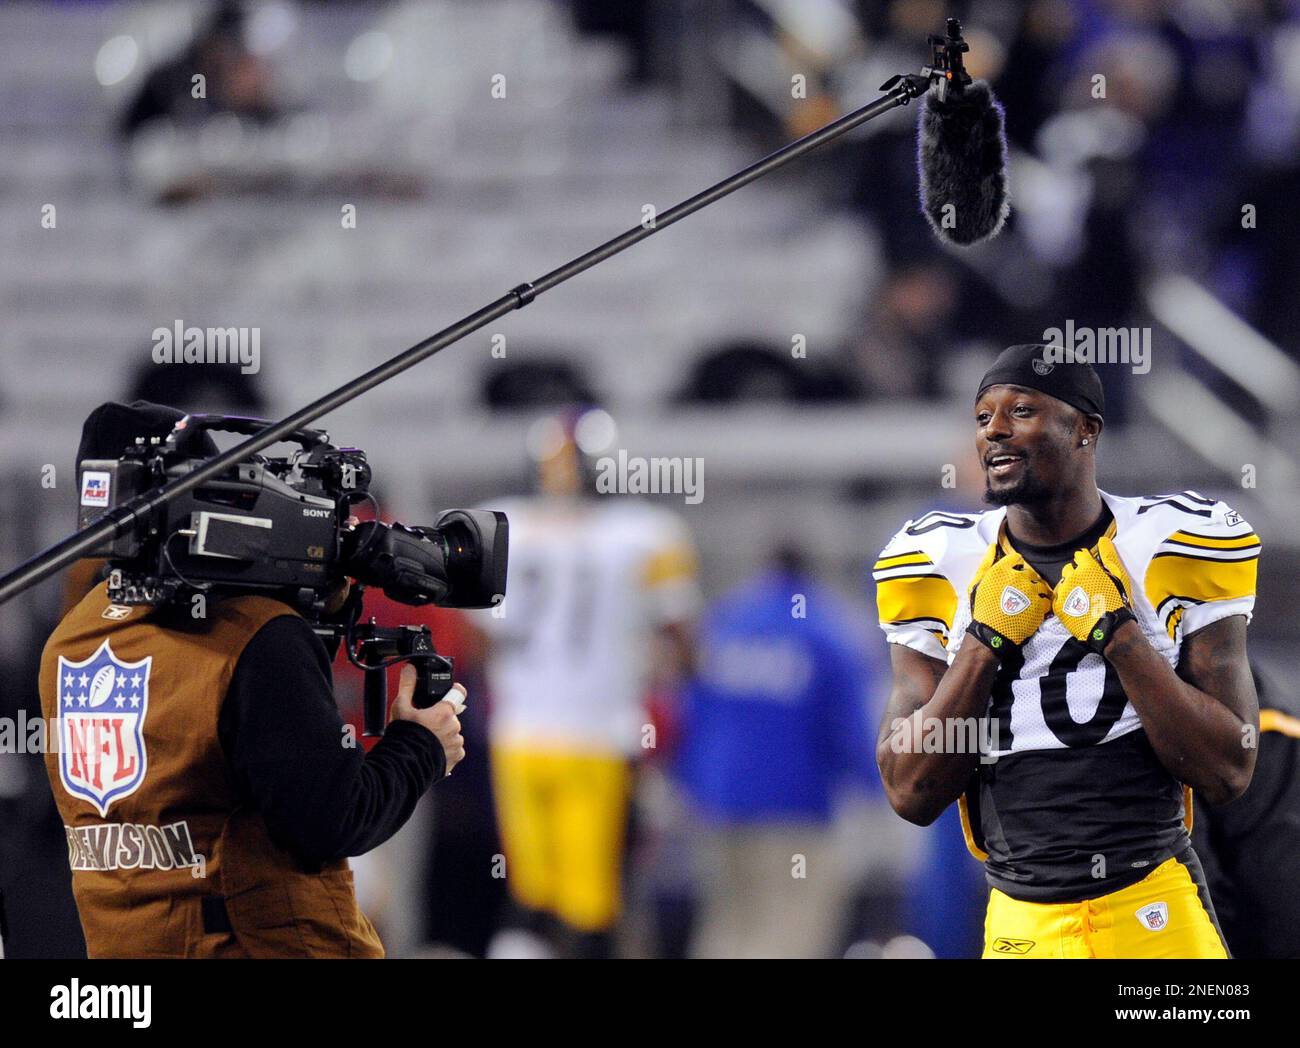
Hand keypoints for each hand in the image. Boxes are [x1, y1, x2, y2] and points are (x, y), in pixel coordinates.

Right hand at [389, 664, 466, 775]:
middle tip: (425, 724)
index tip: (447, 692)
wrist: (403, 766)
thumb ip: (407, 686)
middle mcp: (455, 726)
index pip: (459, 692)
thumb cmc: (403, 735)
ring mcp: (457, 742)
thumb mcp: (401, 708)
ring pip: (452, 731)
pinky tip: (431, 751)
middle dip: (440, 717)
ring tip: (426, 740)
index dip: (453, 690)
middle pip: (451, 715)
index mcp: (445, 712)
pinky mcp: (457, 757)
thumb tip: (410, 668)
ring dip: (443, 734)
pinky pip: (454, 748)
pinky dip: (446, 748)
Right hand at [965, 543, 1052, 657]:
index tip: (1012, 576)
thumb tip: (992, 546)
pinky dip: (1041, 604)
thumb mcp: (976, 583)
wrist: (991, 632)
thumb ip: (985, 563)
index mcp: (1002, 570)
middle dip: (1025, 580)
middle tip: (1018, 592)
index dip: (1014, 566)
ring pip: (1039, 584)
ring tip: (1026, 602)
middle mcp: (1018, 577)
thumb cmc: (982, 608)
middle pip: (1030, 572)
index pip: (1016, 558)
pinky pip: (1046, 600)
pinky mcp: (1039, 605)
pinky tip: (1033, 609)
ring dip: (1034, 591)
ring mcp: (1031, 591)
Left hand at [1053, 535, 1133, 653]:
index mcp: (1086, 568)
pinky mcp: (1058, 606)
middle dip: (1077, 574)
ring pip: (1063, 583)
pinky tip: (1077, 606)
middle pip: (1069, 569)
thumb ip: (1109, 556)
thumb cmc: (1117, 601)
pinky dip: (1065, 600)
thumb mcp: (1119, 577)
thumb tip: (1103, 540)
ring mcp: (1063, 592)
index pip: (1080, 555)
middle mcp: (1071, 577)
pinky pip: (1058, 598)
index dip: (1085, 561)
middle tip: (1089, 586)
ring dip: (1071, 587)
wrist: (1110, 628)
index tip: (1091, 570)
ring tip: (1083, 598)